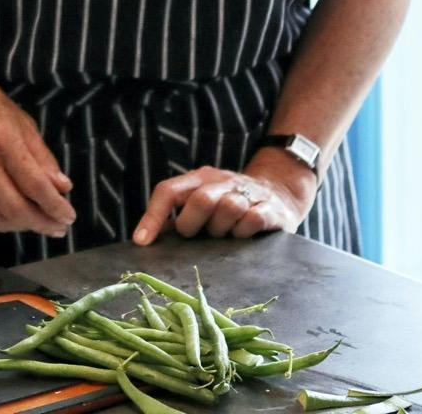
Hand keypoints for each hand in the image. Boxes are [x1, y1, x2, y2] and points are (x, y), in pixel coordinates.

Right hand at [0, 71, 76, 236]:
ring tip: (41, 224)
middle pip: (15, 207)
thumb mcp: (24, 123)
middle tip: (59, 227)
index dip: (55, 205)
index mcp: (4, 142)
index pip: (34, 184)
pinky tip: (16, 221)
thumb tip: (63, 187)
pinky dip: (2, 224)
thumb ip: (43, 158)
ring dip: (22, 227)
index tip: (70, 216)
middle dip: (42, 223)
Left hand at [131, 150, 316, 243]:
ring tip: (223, 234)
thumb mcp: (201, 204)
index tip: (142, 242)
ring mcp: (248, 192)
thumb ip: (175, 218)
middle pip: (201, 198)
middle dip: (192, 224)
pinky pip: (253, 219)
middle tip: (196, 236)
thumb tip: (144, 238)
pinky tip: (242, 235)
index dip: (153, 216)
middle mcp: (222, 181)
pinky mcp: (270, 208)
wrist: (279, 193)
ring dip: (222, 228)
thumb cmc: (229, 205)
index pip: (169, 190)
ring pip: (229, 207)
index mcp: (199, 179)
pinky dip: (244, 231)